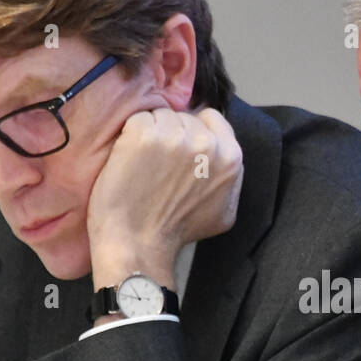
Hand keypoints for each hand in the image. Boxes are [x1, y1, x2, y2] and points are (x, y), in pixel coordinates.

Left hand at [86, 107, 242, 289]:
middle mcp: (206, 143)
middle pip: (184, 117)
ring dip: (149, 135)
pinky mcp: (143, 134)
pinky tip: (130, 163)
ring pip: (160, 117)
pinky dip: (129, 138)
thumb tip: (224, 159)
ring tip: (143, 166)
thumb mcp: (224, 212)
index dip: (193, 132)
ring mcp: (174, 137)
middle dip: (171, 134)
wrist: (139, 243)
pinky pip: (137, 121)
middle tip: (158, 165)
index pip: (211, 118)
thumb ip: (230, 180)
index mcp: (230, 158)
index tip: (179, 150)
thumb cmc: (176, 231)